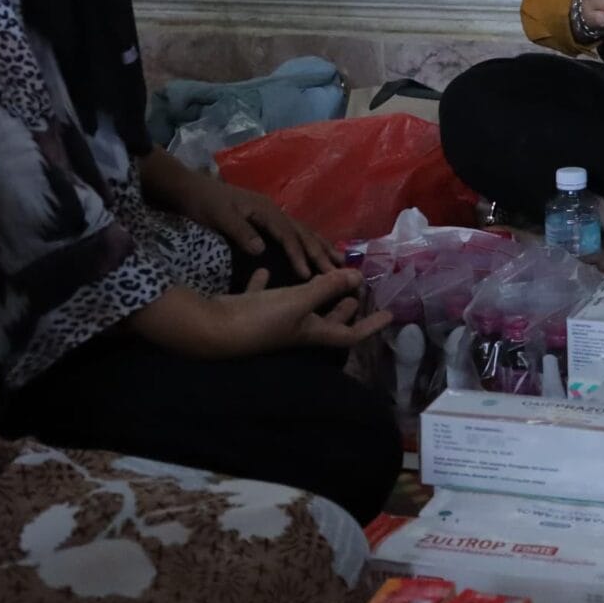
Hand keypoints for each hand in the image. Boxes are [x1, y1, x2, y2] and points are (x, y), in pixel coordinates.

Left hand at [145, 153, 338, 276]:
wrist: (190, 189)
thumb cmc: (204, 203)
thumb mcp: (219, 217)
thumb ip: (240, 232)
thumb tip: (262, 249)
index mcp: (265, 210)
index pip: (288, 235)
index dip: (299, 255)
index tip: (308, 275)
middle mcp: (273, 210)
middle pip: (302, 232)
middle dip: (320, 252)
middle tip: (338, 271)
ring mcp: (271, 213)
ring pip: (302, 231)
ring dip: (320, 246)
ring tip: (339, 260)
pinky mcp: (266, 218)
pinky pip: (293, 231)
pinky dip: (308, 241)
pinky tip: (315, 250)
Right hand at [215, 267, 396, 355]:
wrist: (213, 329)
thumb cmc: (261, 319)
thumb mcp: (299, 301)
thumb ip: (327, 288)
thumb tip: (358, 276)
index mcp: (311, 332)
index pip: (349, 334)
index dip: (371, 326)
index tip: (390, 316)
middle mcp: (294, 329)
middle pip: (326, 321)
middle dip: (344, 308)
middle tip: (359, 292)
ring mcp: (272, 321)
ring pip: (299, 308)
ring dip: (314, 295)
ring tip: (328, 277)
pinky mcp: (250, 310)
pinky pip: (265, 295)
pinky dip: (270, 283)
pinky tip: (269, 268)